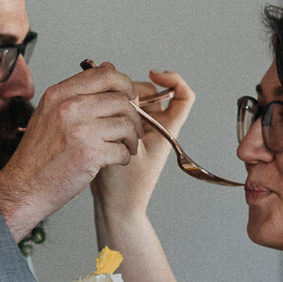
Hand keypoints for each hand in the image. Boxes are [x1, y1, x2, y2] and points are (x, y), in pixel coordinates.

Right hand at [0, 63, 143, 240]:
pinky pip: (122, 150)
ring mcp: (79, 131)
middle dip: (134, 116)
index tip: (130, 96)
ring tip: (126, 146)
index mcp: (59, 94)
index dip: (124, 83)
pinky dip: (124, 157)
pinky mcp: (89, 155)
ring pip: (126, 124)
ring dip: (131, 138)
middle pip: (120, 100)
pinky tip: (116, 160)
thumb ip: (76, 93)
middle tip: (133, 130)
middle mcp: (68, 108)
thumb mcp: (48, 113)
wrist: (23, 187)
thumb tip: (107, 69)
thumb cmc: (37, 155)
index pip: (104, 74)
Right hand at [92, 69, 194, 224]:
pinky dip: (110, 110)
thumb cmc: (126, 188)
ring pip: (133, 102)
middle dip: (134, 89)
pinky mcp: (124, 136)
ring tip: (105, 111)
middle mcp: (157, 128)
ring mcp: (141, 132)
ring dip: (120, 100)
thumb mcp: (130, 150)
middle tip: (117, 95)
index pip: (183, 96)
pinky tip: (98, 118)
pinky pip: (119, 113)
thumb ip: (128, 118)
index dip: (173, 80)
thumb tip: (127, 89)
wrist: (113, 207)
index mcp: (167, 130)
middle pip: (152, 93)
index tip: (154, 75)